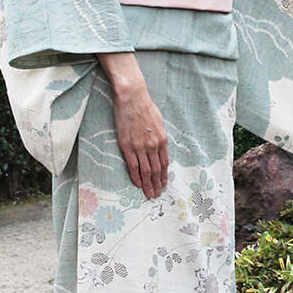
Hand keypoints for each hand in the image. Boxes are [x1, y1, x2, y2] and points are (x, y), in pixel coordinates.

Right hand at [98, 53, 168, 197]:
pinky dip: (135, 176)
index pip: (164, 163)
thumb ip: (159, 137)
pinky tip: (137, 184)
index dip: (163, 175)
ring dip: (147, 184)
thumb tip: (159, 147)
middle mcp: (153, 145)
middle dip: (157, 184)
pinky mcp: (127, 145)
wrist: (132, 98)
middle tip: (156, 195)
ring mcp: (140, 146)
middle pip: (156, 170)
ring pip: (145, 171)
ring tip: (149, 194)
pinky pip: (133, 165)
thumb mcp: (159, 122)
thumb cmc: (145, 107)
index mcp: (162, 139)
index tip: (163, 184)